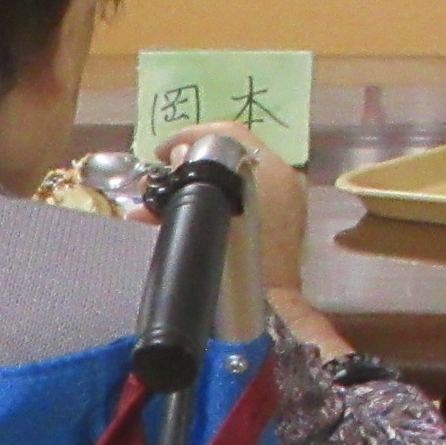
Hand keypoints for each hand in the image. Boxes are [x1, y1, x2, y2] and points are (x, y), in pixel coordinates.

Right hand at [159, 122, 354, 356]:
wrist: (270, 310)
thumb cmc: (238, 265)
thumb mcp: (207, 218)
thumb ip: (189, 185)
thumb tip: (175, 160)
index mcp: (268, 172)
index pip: (228, 134)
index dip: (189, 136)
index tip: (159, 153)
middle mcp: (282, 178)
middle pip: (231, 152)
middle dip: (192, 161)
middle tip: (161, 177)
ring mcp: (286, 200)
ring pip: (236, 175)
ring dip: (202, 182)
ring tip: (167, 202)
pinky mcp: (281, 222)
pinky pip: (244, 196)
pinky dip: (217, 199)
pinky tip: (191, 217)